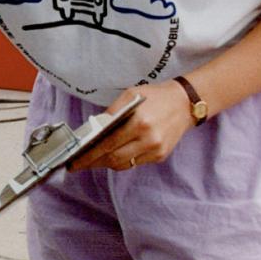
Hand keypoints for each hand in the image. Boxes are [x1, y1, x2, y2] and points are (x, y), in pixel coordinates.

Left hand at [67, 81, 196, 173]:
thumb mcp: (130, 95)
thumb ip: (111, 112)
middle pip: (114, 159)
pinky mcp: (161, 156)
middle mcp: (149, 139)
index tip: (75, 161)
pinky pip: (136, 162)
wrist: (185, 103)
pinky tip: (112, 155)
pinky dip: (122, 160)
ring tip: (93, 160)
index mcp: (139, 122)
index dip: (89, 155)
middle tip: (79, 163)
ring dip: (107, 163)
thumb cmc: (155, 96)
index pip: (108, 144)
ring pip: (124, 164)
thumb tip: (93, 130)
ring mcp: (156, 150)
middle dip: (94, 162)